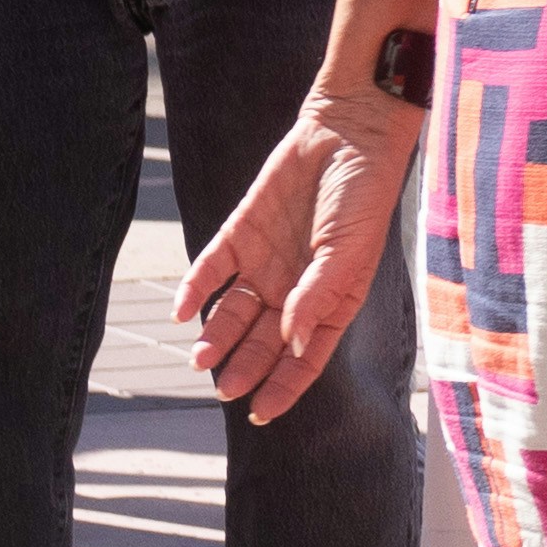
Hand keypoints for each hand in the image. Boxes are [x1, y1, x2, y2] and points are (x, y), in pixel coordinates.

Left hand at [180, 102, 410, 423]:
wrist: (347, 133)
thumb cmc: (363, 195)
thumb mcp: (347, 252)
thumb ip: (318, 296)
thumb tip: (290, 343)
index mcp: (331, 299)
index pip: (304, 355)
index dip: (284, 386)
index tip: (260, 413)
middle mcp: (295, 287)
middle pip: (264, 339)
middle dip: (244, 366)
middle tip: (222, 387)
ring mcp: (266, 261)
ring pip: (233, 312)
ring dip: (217, 336)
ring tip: (200, 357)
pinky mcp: (241, 233)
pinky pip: (211, 270)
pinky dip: (195, 292)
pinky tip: (183, 313)